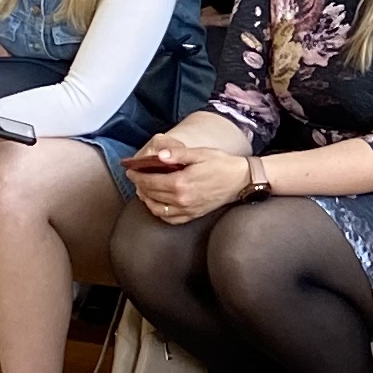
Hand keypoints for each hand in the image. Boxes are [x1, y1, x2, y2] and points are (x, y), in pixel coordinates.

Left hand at [131, 141, 251, 225]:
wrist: (241, 180)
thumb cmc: (221, 164)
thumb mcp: (199, 154)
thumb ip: (177, 154)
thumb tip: (158, 155)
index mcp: (181, 183)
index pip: (150, 181)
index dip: (137, 175)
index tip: (131, 170)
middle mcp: (182, 200)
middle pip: (151, 194)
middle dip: (140, 185)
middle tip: (135, 177)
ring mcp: (187, 210)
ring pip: (157, 209)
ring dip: (147, 199)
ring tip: (143, 189)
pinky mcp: (193, 215)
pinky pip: (169, 218)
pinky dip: (159, 212)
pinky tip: (157, 203)